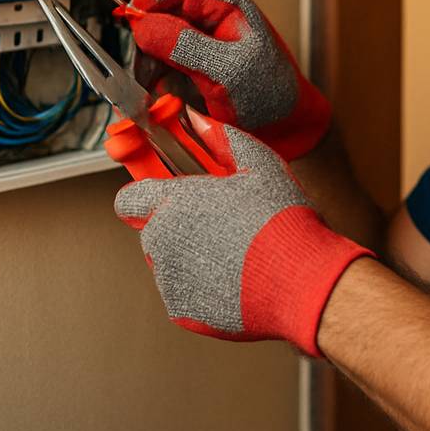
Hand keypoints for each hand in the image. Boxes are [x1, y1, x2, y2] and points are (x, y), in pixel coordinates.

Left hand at [114, 110, 370, 356]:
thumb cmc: (281, 223)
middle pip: (154, 230)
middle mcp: (161, 242)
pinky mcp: (182, 310)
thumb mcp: (259, 164)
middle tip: (218, 222)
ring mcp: (169, 279)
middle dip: (179, 225)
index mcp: (174, 203)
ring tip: (234, 252)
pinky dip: (202, 286)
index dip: (146, 194)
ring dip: (191, 255)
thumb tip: (198, 119)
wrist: (300, 281)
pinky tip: (235, 277)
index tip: (162, 194)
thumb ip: (221, 138)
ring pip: (169, 262)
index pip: (128, 199)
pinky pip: (183, 292)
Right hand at [121, 0, 331, 161]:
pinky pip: (157, 63)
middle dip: (145, 37)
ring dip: (146, 61)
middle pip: (157, 12)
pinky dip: (151, 77)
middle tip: (143, 64)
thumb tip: (144, 25)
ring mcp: (195, 42)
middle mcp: (207, 18)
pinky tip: (156, 92)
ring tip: (151, 85)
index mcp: (224, 4)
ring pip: (152, 40)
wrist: (282, 128)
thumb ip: (187, 46)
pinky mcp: (186, 65)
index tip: (131, 17)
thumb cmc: (271, 94)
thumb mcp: (228, 69)